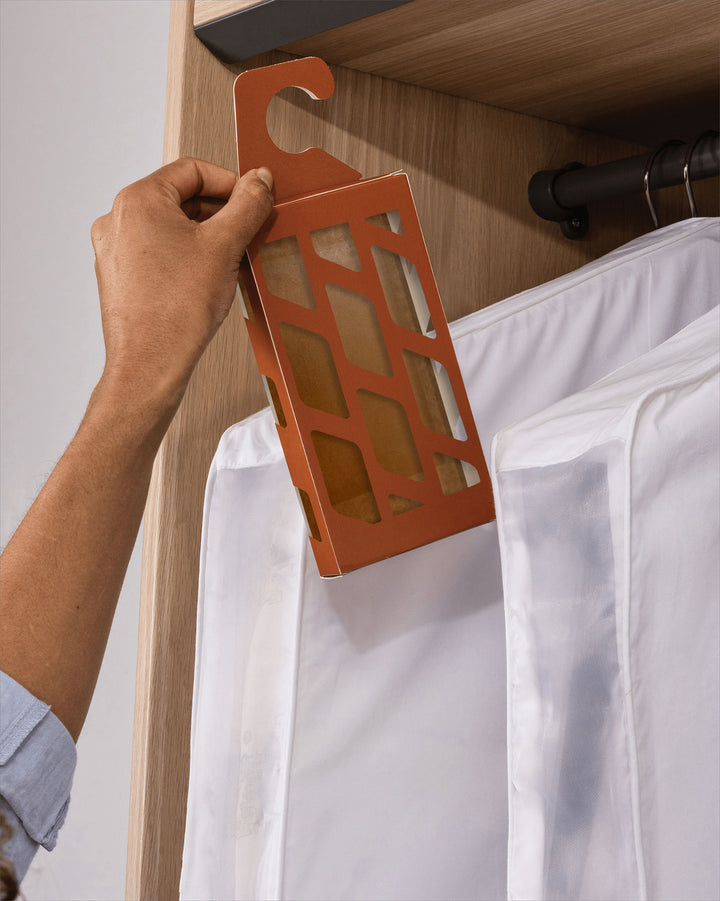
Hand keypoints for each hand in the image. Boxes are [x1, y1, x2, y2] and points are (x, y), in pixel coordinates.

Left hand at [90, 157, 273, 416]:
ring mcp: (116, 250)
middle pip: (181, 198)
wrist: (150, 364)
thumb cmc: (177, 310)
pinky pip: (160, 253)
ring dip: (206, 237)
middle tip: (250, 232)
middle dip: (220, 213)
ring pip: (171, 228)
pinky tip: (208, 280)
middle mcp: (119, 220)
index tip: (255, 200)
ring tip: (232, 260)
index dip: (231, 183)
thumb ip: (247, 206)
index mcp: (138, 200)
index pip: (193, 171)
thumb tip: (260, 181)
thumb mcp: (224, 246)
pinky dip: (187, 258)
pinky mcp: (121, 278)